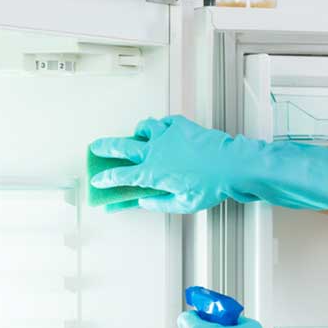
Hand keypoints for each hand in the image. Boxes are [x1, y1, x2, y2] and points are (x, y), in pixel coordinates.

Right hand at [90, 115, 327, 213]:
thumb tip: (144, 202)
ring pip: (143, 129)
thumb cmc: (209, 187)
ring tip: (137, 136)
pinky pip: (164, 122)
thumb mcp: (181, 204)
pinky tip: (163, 131)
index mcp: (152, 173)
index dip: (106, 179)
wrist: (230, 165)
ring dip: (137, 133)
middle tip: (97, 147)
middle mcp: (154, 152)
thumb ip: (158, 203)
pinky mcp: (180, 125)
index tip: (98, 180)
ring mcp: (166, 136)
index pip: (120, 176)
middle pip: (121, 147)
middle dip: (106, 148)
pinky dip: (160, 126)